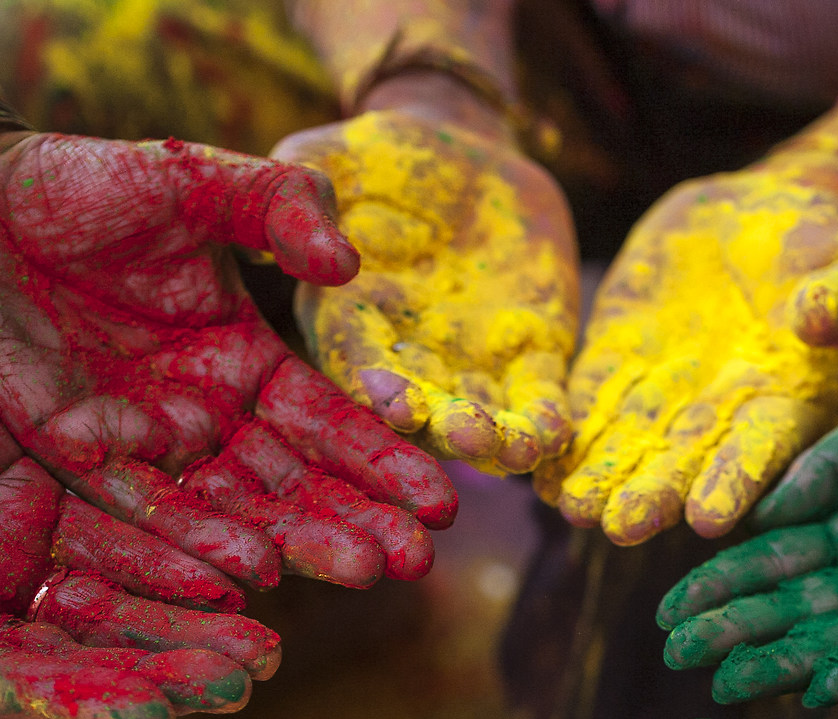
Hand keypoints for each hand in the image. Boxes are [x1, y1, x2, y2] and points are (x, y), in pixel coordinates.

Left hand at [0, 133, 457, 592]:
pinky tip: (241, 568)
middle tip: (409, 563)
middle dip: (351, 522)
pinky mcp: (72, 454)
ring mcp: (141, 447)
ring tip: (348, 569)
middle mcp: (203, 420)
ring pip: (227, 510)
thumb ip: (277, 208)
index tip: (441, 503)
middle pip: (291, 485)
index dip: (382, 463)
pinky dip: (191, 537)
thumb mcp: (197, 183)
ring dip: (289, 543)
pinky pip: (138, 503)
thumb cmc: (85, 184)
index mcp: (244, 364)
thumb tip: (350, 264)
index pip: (327, 425)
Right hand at [0, 270, 279, 718]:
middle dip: (163, 666)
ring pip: (113, 594)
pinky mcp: (35, 491)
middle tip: (247, 678)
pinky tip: (246, 560)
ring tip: (268, 641)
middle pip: (79, 651)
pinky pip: (118, 523)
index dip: (81, 701)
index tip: (159, 718)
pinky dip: (178, 542)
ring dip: (188, 618)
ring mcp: (4, 553)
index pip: (4, 685)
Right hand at [276, 110, 578, 476]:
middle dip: (446, 430)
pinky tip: (556, 436)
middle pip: (425, 409)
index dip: (378, 389)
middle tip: (468, 437)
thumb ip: (297, 205)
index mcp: (344, 322)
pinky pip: (538, 400)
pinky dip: (546, 424)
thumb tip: (281, 253)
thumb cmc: (372, 156)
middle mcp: (405, 359)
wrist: (460, 152)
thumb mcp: (323, 161)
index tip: (400, 405)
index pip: (357, 365)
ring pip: (482, 418)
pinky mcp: (526, 355)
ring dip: (500, 441)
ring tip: (518, 448)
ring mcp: (468, 364)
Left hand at [543, 170, 837, 545]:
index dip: (734, 483)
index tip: (709, 519)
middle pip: (684, 463)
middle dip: (654, 495)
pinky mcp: (615, 363)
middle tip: (623, 527)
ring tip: (573, 510)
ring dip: (601, 479)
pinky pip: (585, 404)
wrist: (756, 218)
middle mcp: (721, 416)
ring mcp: (664, 395)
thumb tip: (819, 318)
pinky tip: (535, 470)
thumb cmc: (829, 247)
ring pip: (629, 444)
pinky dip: (563, 436)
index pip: (761, 451)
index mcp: (789, 404)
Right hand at [658, 337, 837, 706]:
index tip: (670, 612)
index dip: (723, 588)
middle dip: (739, 632)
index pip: (775, 562)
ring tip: (730, 682)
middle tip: (678, 659)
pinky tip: (824, 690)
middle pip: (797, 611)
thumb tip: (755, 517)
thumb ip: (830, 469)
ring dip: (786, 663)